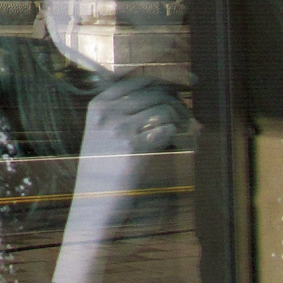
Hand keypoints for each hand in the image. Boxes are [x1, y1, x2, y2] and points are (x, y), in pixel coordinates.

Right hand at [74, 76, 189, 199]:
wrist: (92, 204)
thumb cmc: (103, 170)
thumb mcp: (102, 133)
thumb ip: (124, 110)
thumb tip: (167, 93)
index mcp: (98, 105)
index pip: (140, 79)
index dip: (168, 79)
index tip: (190, 81)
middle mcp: (106, 112)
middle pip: (155, 92)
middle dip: (179, 103)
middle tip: (189, 118)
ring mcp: (118, 129)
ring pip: (164, 109)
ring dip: (182, 120)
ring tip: (187, 132)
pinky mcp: (132, 148)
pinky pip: (166, 130)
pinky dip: (177, 136)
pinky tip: (178, 144)